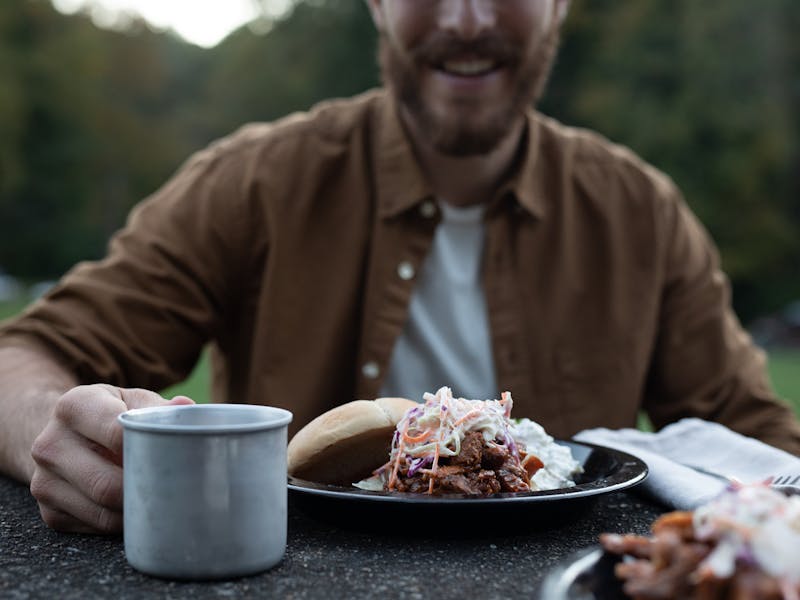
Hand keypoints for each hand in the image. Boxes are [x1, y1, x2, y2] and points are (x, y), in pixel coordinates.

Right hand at [29, 384, 193, 533]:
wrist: (65, 434)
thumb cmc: (111, 415)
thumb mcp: (131, 400)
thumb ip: (158, 407)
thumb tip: (187, 409)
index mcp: (75, 406)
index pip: (116, 434)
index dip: (149, 449)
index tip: (175, 459)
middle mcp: (49, 444)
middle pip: (106, 484)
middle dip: (145, 491)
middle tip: (178, 491)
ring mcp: (44, 482)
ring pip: (102, 512)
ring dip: (137, 512)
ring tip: (164, 502)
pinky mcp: (49, 512)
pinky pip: (94, 528)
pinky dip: (122, 524)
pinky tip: (139, 510)